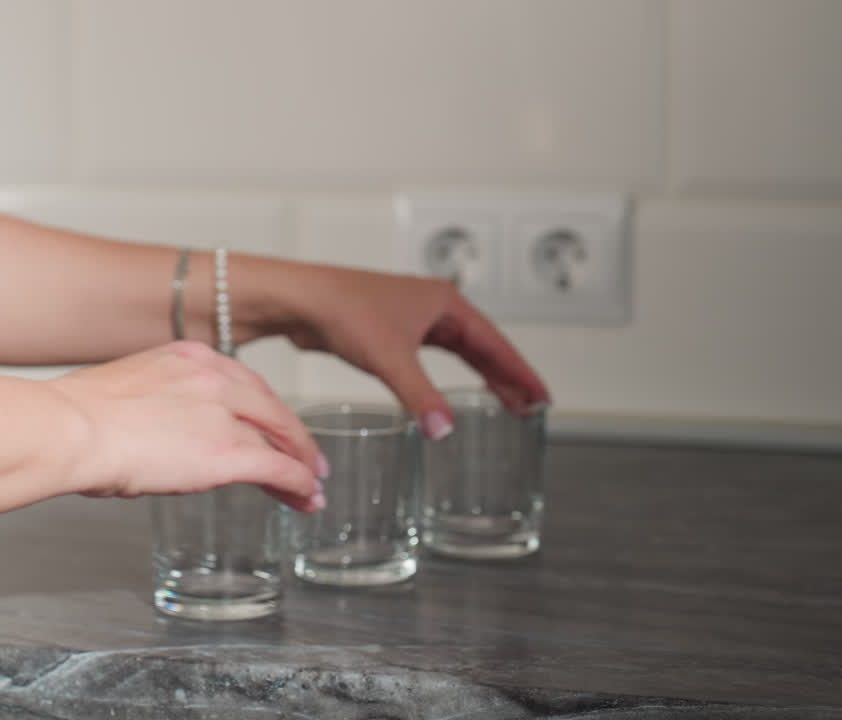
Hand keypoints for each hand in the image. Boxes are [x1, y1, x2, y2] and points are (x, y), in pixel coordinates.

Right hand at [48, 341, 326, 511]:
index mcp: (189, 356)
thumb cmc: (75, 419)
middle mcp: (214, 377)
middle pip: (270, 408)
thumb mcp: (127, 390)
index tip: (273, 426)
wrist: (69, 428)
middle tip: (308, 459)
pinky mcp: (228, 452)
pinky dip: (296, 484)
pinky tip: (305, 497)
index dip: (265, 409)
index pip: (243, 384)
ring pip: (279, 439)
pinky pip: (276, 468)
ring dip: (299, 465)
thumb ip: (157, 402)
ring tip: (310, 487)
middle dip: (293, 437)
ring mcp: (224, 413)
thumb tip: (154, 428)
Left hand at [255, 262, 550, 438]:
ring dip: (480, 378)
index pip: (496, 343)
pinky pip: (430, 359)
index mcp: (444, 304)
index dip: (520, 372)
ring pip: (457, 353)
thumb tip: (443, 430)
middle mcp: (432, 307)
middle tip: (531, 407)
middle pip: (482, 348)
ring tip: (505, 405)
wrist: (299, 300)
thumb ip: (419, 396)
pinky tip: (446, 397)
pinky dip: (445, 379)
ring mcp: (411, 319)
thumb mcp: (389, 357)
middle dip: (506, 378)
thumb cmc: (342, 310)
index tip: (542, 395)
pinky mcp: (389, 333)